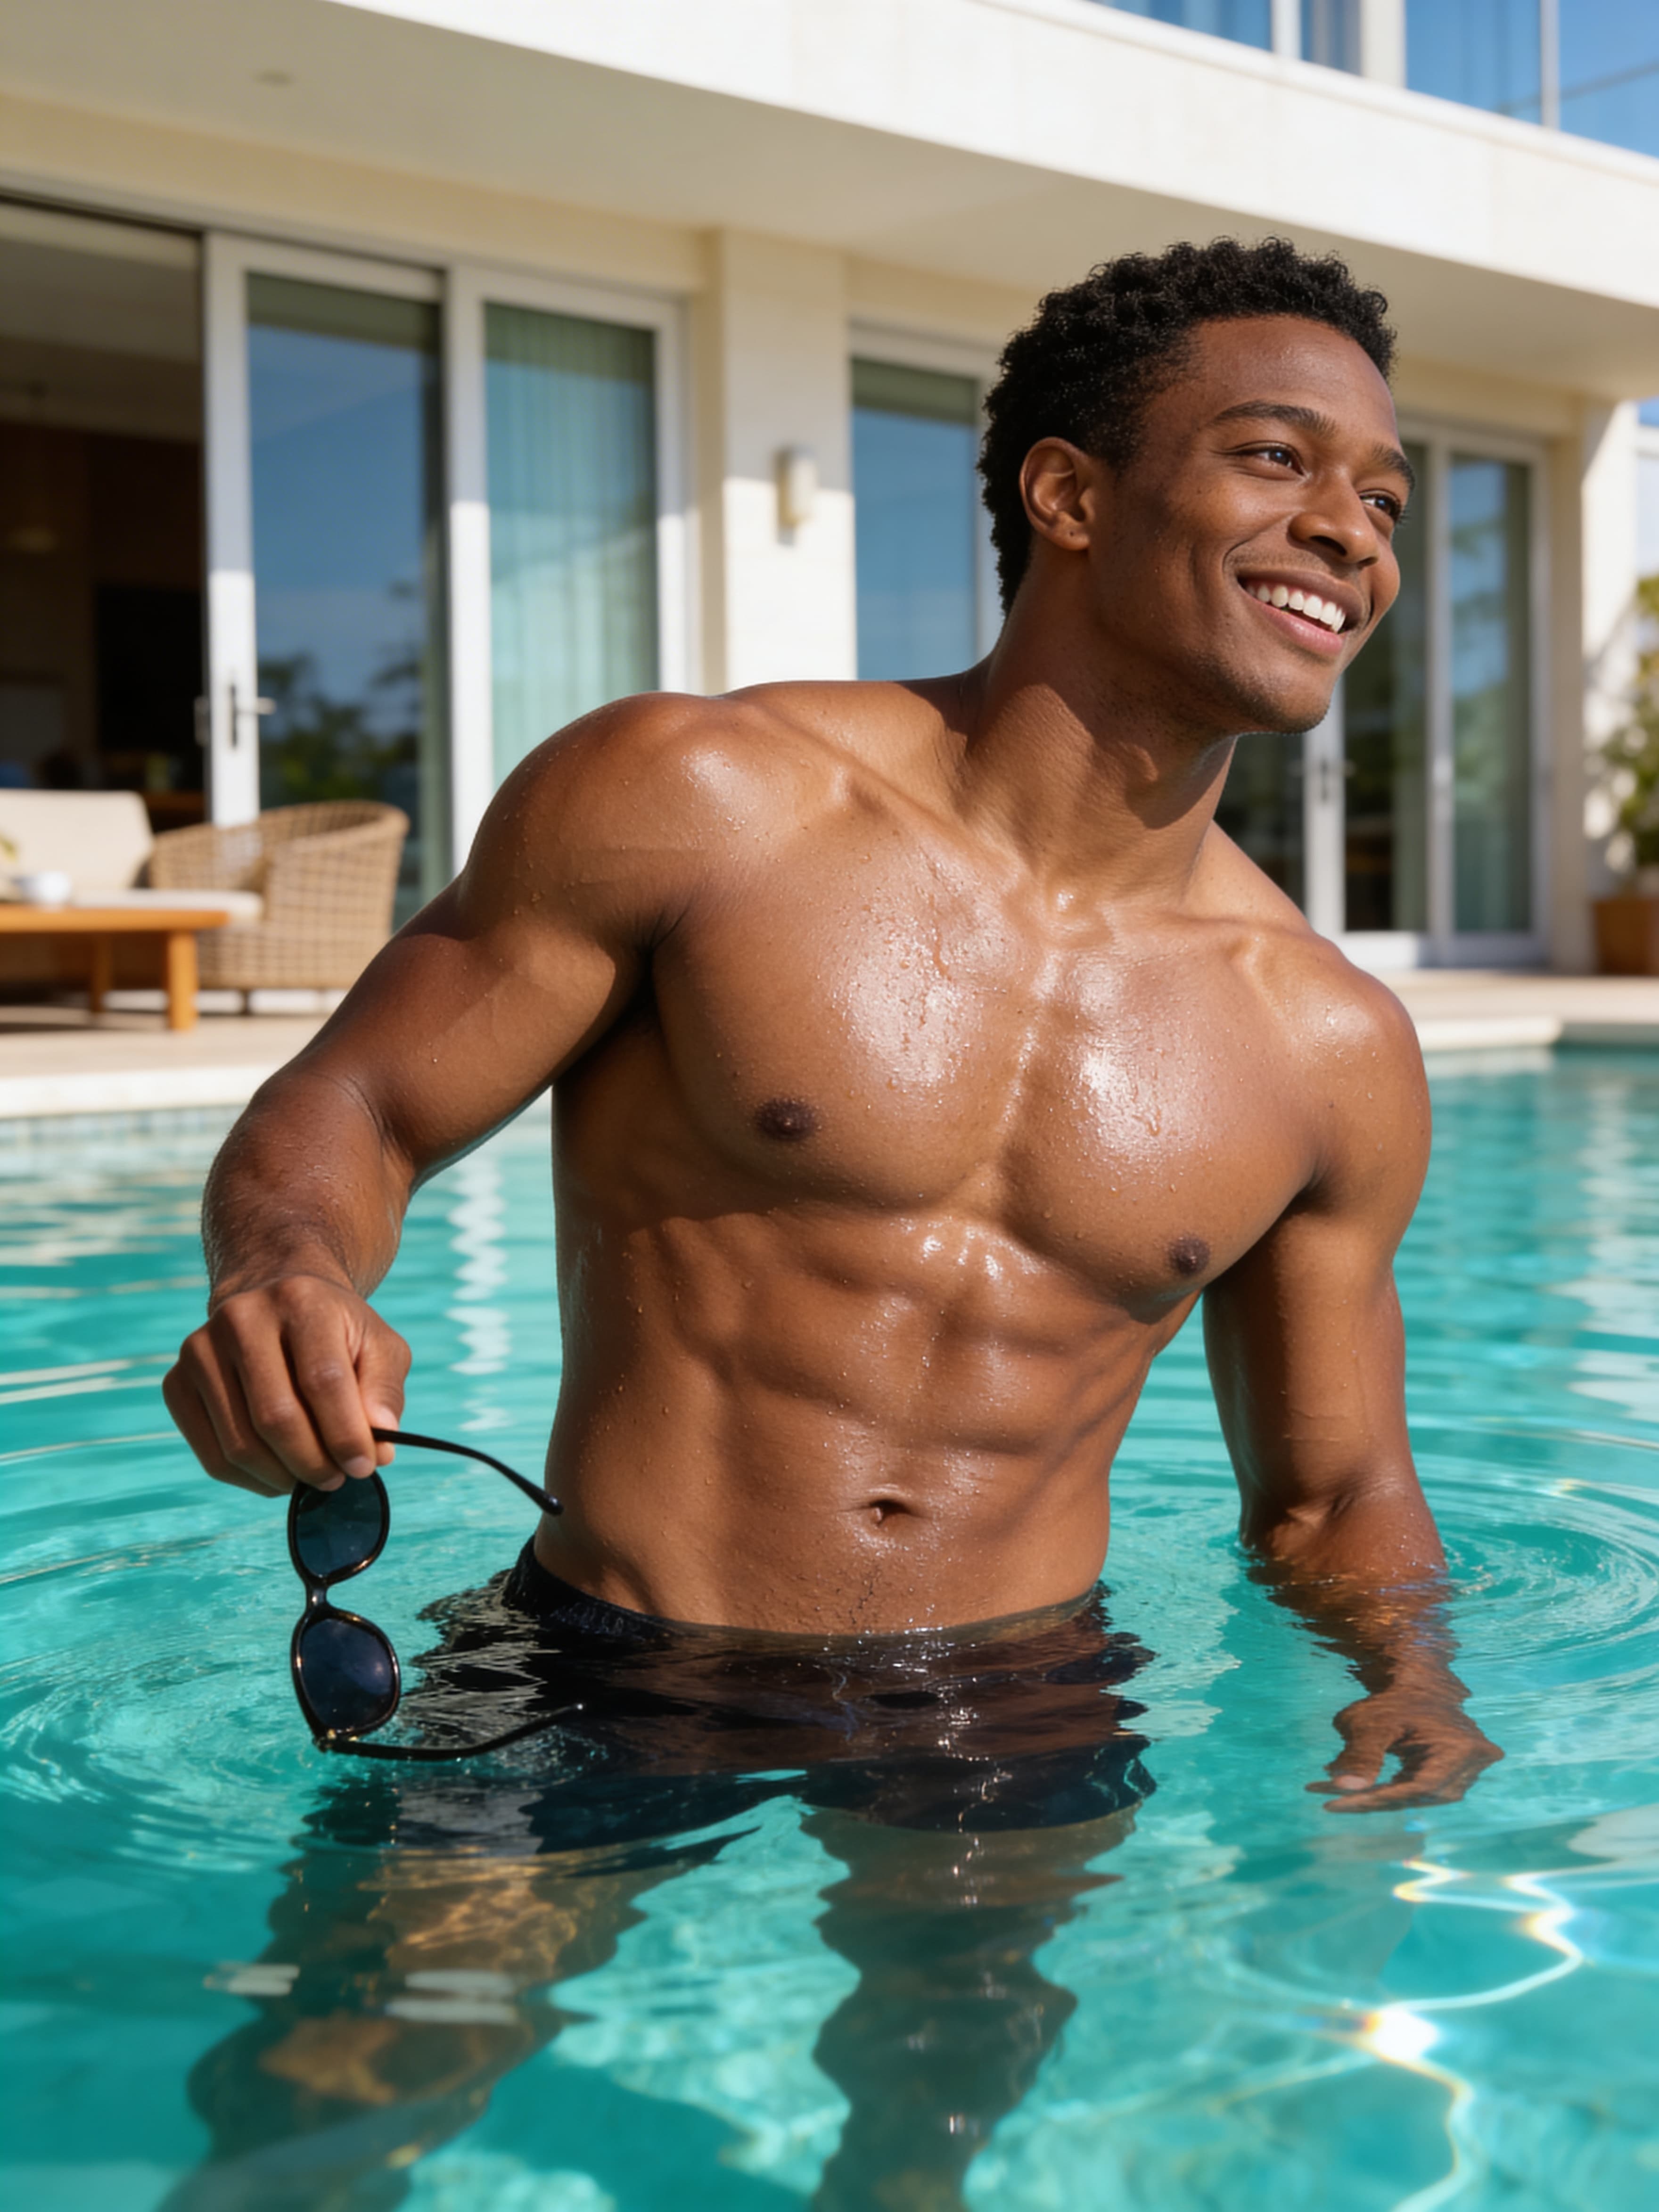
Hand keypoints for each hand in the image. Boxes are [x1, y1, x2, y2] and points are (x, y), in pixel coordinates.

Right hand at [163, 1273, 410, 1499]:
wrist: (277, 1305)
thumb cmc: (336, 1334)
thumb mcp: (378, 1347)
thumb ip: (383, 1393)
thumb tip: (378, 1448)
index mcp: (300, 1300)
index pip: (323, 1380)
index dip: (346, 1434)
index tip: (364, 1467)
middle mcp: (242, 1318)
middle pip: (276, 1417)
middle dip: (314, 1462)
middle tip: (337, 1478)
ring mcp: (201, 1350)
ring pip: (241, 1444)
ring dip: (283, 1477)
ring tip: (312, 1476)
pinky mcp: (177, 1382)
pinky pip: (212, 1456)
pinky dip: (250, 1480)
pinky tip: (279, 1472)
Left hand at [1311, 1682, 1502, 1813]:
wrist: (1419, 1683)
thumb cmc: (1393, 1699)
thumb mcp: (1370, 1721)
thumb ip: (1360, 1755)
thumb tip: (1343, 1788)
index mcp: (1462, 1748)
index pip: (1415, 1788)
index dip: (1374, 1800)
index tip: (1331, 1805)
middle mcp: (1473, 1765)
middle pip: (1415, 1797)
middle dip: (1368, 1800)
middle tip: (1325, 1799)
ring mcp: (1470, 1772)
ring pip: (1415, 1799)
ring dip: (1376, 1799)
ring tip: (1333, 1792)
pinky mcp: (1458, 1776)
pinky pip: (1419, 1793)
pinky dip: (1388, 1793)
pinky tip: (1358, 1790)